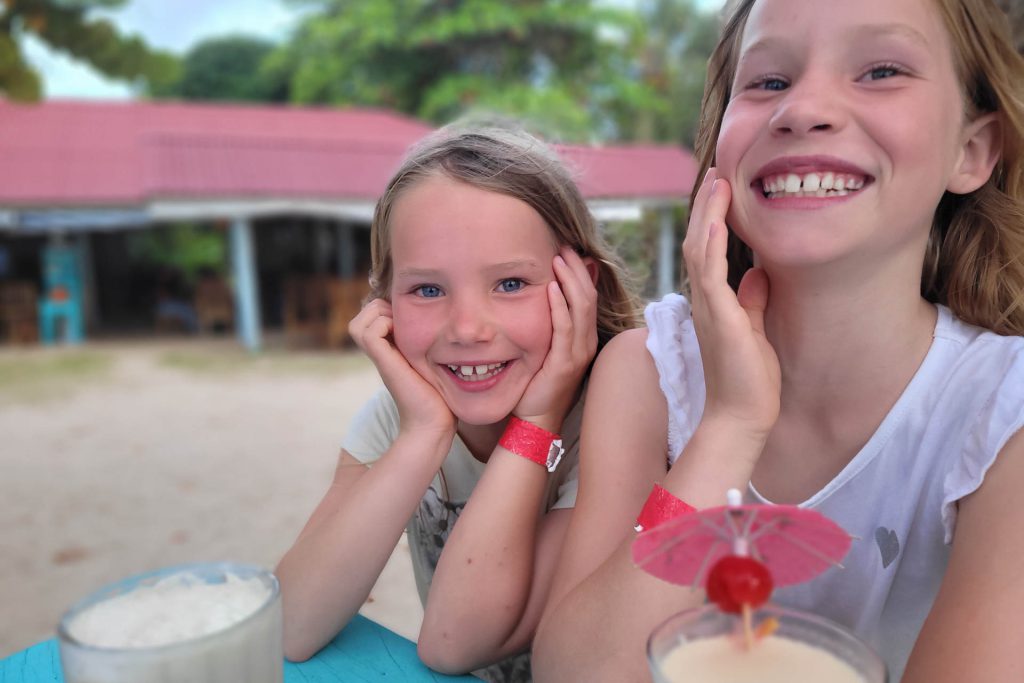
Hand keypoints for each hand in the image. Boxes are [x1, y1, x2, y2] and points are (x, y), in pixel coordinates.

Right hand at [348, 298, 455, 437]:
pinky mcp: (383, 363)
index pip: (371, 318)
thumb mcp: (434, 365)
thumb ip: (432, 349)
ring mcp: (379, 359)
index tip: (411, 317)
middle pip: (361, 318)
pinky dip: (385, 324)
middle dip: (381, 309)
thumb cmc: (440, 398)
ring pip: (359, 323)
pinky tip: (407, 337)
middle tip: (405, 321)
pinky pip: (370, 332)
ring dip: (380, 315)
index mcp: (389, 352)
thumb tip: (449, 332)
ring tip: (402, 327)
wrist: (433, 423)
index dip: (387, 309)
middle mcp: (380, 354)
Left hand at [513, 247, 598, 433]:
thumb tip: (544, 296)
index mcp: (584, 338)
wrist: (534, 420)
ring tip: (559, 257)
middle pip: (588, 295)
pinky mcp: (564, 363)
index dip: (580, 271)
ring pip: (581, 307)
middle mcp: (586, 343)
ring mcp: (578, 353)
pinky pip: (565, 328)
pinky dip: (559, 305)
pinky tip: (551, 287)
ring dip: (569, 279)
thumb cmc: (536, 383)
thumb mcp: (546, 348)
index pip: (588, 296)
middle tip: (563, 244)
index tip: (566, 249)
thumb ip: (549, 324)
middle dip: (576, 268)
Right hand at [682, 169, 780, 443]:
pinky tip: (718, 225)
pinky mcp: (719, 321)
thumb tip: (758, 272)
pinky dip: (713, 249)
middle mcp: (704, 302)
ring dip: (708, 216)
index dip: (712, 219)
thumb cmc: (749, 381)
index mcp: (713, 303)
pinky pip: (710, 278)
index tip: (721, 190)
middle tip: (716, 174)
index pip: (707, 252)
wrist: (741, 418)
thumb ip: (753, 301)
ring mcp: (709, 310)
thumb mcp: (755, 330)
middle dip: (707, 207)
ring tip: (716, 184)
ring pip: (700, 252)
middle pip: (699, 243)